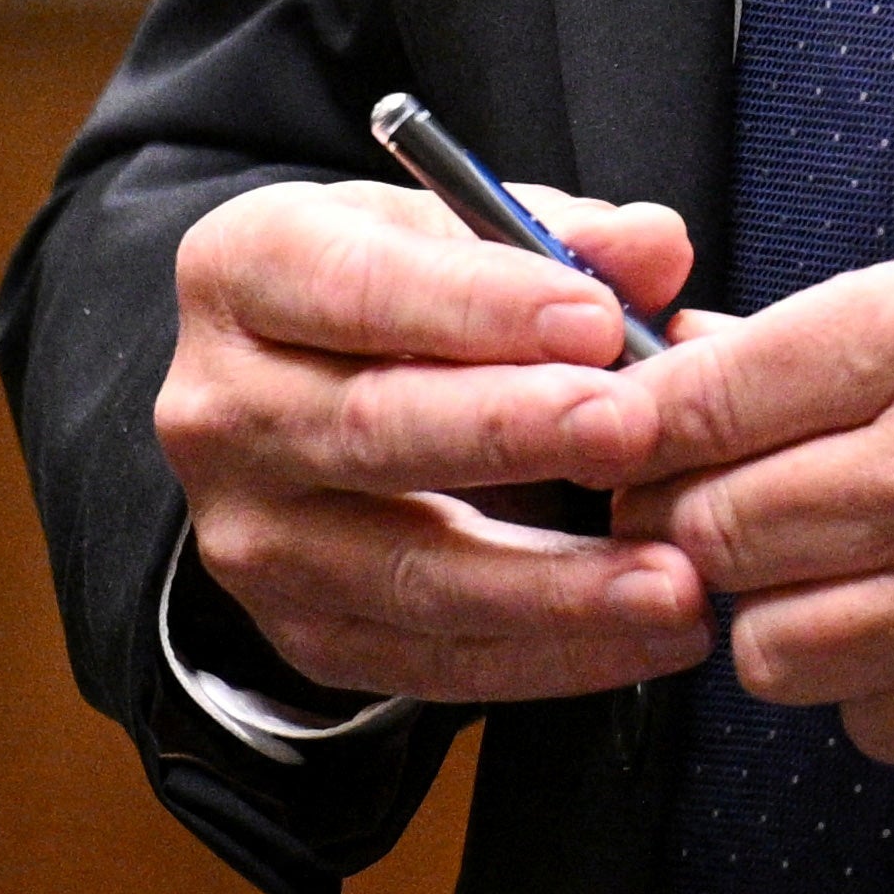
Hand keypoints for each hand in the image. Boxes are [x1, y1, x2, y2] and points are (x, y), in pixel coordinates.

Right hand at [157, 173, 718, 712]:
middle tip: (631, 431)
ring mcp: (251, 537)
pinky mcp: (303, 633)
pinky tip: (644, 632)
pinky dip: (551, 656)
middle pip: (369, 429)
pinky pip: (432, 661)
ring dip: (554, 583)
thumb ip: (556, 235)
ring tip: (671, 574)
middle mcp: (222, 411)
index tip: (595, 320)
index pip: (352, 286)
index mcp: (243, 273)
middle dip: (512, 433)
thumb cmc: (397, 296)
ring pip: (407, 571)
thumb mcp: (452, 231)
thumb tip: (652, 248)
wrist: (301, 402)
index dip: (476, 305)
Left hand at [538, 237, 893, 775]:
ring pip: (763, 644)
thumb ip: (860, 335)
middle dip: (699, 520)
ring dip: (782, 615)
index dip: (639, 425)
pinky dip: (875, 693)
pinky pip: (864, 726)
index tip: (630, 439)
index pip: (698, 396)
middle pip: (705, 526)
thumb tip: (710, 366)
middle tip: (735, 509)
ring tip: (848, 576)